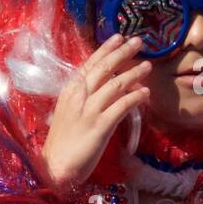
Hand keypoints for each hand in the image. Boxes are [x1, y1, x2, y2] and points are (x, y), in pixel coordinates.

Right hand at [41, 35, 150, 186]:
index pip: (90, 64)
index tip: (119, 37)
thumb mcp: (70, 111)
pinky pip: (121, 106)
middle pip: (104, 69)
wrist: (55, 166)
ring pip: (116, 85)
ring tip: (148, 66)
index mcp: (70, 90)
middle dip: (122, 53)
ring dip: (134, 73)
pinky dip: (135, 97)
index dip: (106, 49)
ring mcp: (90, 110)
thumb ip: (86, 97)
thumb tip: (108, 84)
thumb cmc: (64, 140)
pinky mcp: (100, 126)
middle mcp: (79, 96)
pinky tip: (146, 93)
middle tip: (138, 41)